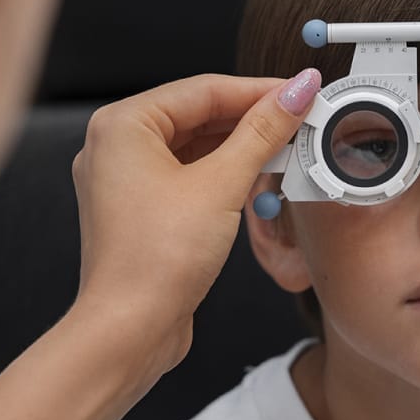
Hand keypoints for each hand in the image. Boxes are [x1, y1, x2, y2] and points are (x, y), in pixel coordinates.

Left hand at [70, 69, 320, 379]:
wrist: (130, 329)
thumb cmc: (156, 260)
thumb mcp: (221, 185)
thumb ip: (262, 133)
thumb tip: (295, 92)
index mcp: (123, 125)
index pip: (204, 90)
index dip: (260, 90)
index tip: (301, 90)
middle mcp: (117, 147)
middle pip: (198, 115)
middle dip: (252, 119)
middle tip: (301, 119)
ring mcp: (127, 181)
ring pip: (196, 146)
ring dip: (241, 147)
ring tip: (288, 147)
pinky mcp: (143, 210)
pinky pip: (189, 175)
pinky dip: (224, 173)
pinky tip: (258, 177)